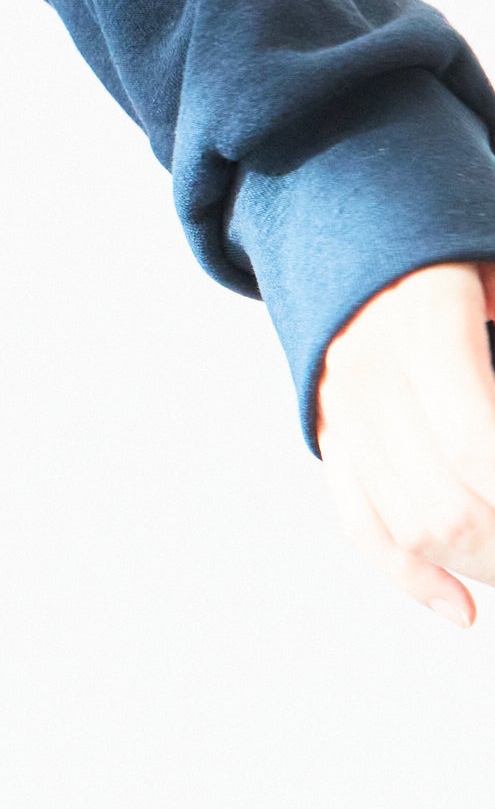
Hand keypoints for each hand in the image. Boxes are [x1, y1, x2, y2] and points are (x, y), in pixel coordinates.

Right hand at [315, 261, 494, 626]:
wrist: (344, 198)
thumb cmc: (447, 236)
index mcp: (427, 322)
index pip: (478, 446)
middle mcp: (373, 371)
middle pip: (448, 506)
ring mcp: (342, 406)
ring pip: (409, 528)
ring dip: (479, 567)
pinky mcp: (330, 430)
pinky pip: (360, 524)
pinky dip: (411, 579)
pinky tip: (465, 610)